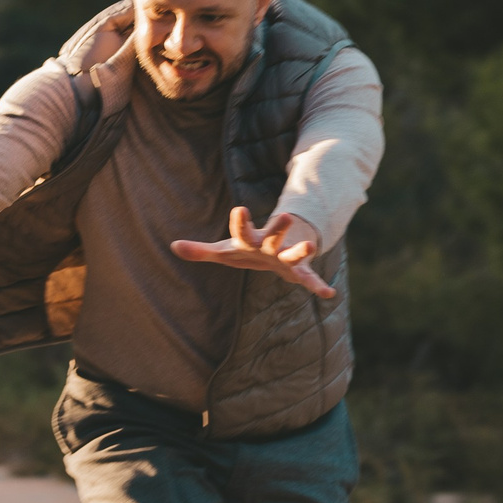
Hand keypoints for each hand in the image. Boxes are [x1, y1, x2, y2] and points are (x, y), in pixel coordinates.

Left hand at [169, 207, 335, 296]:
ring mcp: (286, 256)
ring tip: (310, 246)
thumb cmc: (247, 249)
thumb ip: (201, 250)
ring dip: (302, 250)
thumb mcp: (225, 251)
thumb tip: (173, 246)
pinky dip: (318, 286)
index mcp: (251, 240)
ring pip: (294, 254)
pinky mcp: (298, 271)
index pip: (243, 231)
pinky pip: (309, 278)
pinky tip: (329, 293)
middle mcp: (270, 245)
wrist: (279, 246)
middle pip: (274, 236)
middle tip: (285, 216)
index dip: (241, 222)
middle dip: (278, 228)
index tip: (240, 209)